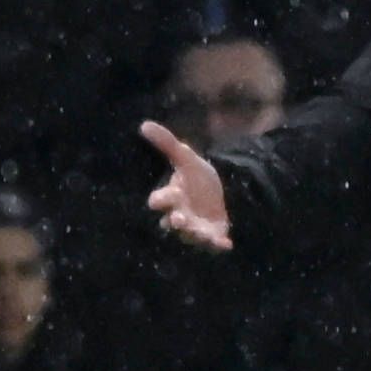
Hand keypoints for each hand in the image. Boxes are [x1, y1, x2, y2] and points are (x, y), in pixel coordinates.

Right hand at [141, 120, 231, 250]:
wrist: (225, 192)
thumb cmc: (198, 178)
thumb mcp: (187, 158)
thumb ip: (167, 143)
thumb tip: (144, 124)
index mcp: (173, 196)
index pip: (160, 200)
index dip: (161, 199)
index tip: (164, 196)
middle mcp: (181, 215)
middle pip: (173, 222)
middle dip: (176, 221)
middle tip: (179, 219)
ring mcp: (196, 228)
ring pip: (191, 236)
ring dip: (195, 234)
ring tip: (202, 233)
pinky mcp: (212, 236)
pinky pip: (213, 245)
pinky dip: (218, 246)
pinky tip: (226, 244)